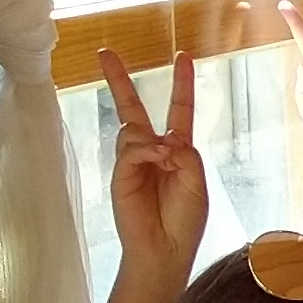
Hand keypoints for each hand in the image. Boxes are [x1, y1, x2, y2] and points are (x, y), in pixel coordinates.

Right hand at [97, 47, 209, 268]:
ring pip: (134, 129)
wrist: (166, 250)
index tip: (183, 57)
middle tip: (105, 52)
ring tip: (166, 160)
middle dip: (119, 80)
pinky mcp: (120, 174)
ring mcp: (133, 162)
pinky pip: (131, 149)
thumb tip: (163, 138)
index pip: (178, 110)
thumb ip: (186, 154)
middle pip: (133, 109)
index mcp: (177, 151)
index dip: (182, 84)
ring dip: (153, 141)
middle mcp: (152, 151)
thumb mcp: (197, 182)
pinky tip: (157, 160)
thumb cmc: (185, 220)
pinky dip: (146, 151)